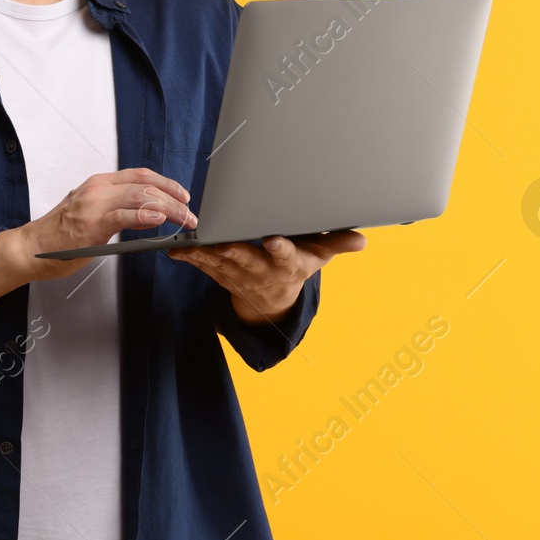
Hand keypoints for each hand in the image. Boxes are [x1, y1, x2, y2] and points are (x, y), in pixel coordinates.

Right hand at [0, 167, 195, 306]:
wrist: (31, 247)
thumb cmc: (60, 233)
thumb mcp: (92, 211)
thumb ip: (119, 208)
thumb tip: (150, 213)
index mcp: (100, 183)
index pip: (141, 175)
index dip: (167, 183)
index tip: (184, 195)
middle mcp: (99, 188)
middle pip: (146, 185)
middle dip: (174, 199)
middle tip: (190, 214)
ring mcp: (94, 204)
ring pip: (140, 197)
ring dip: (168, 209)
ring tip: (184, 218)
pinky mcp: (91, 224)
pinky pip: (123, 216)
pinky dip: (144, 216)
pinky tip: (159, 219)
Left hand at [170, 230, 365, 325]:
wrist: (273, 299)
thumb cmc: (297, 266)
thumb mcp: (320, 255)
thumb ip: (338, 243)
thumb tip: (363, 240)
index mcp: (286, 264)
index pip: (285, 256)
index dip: (279, 249)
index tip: (273, 240)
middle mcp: (262, 271)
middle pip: (247, 260)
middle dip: (235, 251)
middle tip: (224, 242)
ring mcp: (239, 275)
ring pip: (221, 264)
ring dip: (205, 255)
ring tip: (190, 245)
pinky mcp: (222, 275)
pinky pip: (204, 267)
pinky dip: (191, 259)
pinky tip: (177, 251)